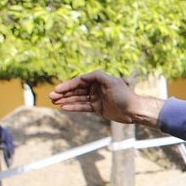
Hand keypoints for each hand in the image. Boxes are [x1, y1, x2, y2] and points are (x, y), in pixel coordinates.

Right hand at [49, 70, 163, 125]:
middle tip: (51, 96)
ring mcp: (96, 98)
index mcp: (99, 80)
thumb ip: (98, 76)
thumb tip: (84, 74)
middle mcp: (96, 88)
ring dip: (66, 100)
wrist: (134, 110)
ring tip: (54, 102)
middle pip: (77, 90)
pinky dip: (74, 107)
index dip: (68, 85)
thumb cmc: (125, 95)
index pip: (80, 81)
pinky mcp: (97, 108)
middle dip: (64, 93)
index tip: (58, 89)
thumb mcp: (112, 82)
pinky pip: (83, 107)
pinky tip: (64, 107)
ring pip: (78, 98)